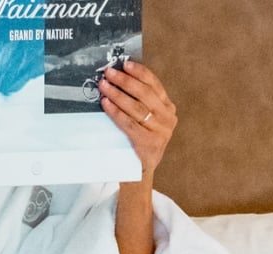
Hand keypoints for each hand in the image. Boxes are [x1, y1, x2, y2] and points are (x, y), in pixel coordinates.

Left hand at [99, 61, 175, 180]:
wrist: (140, 170)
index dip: (140, 73)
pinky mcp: (149, 143)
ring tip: (104, 86)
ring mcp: (160, 132)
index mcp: (168, 108)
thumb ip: (139, 101)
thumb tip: (118, 78)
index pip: (155, 85)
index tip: (125, 64)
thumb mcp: (146, 119)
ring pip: (136, 108)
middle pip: (145, 94)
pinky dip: (116, 112)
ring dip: (117, 94)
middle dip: (125, 81)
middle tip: (109, 73)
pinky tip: (106, 103)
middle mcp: (168, 119)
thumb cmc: (139, 140)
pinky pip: (129, 123)